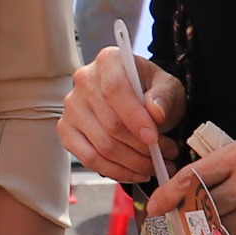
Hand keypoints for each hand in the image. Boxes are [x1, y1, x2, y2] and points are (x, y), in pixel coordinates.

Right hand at [61, 53, 186, 182]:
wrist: (138, 99)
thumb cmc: (152, 91)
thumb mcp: (169, 87)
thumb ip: (165, 97)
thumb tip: (155, 112)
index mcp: (109, 61)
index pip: (115, 90)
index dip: (135, 118)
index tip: (154, 139)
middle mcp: (84, 81)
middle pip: (110, 123)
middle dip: (141, 148)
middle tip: (165, 157)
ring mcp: (72, 107)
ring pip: (101, 145)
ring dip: (132, 163)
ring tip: (154, 166)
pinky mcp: (67, 130)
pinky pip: (88, 158)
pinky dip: (115, 171)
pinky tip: (134, 172)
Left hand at [154, 124, 235, 234]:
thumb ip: (233, 160)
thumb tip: (198, 182)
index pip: (194, 176)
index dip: (169, 194)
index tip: (155, 205)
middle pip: (203, 207)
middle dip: (187, 218)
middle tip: (175, 224)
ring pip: (224, 228)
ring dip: (219, 229)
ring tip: (224, 223)